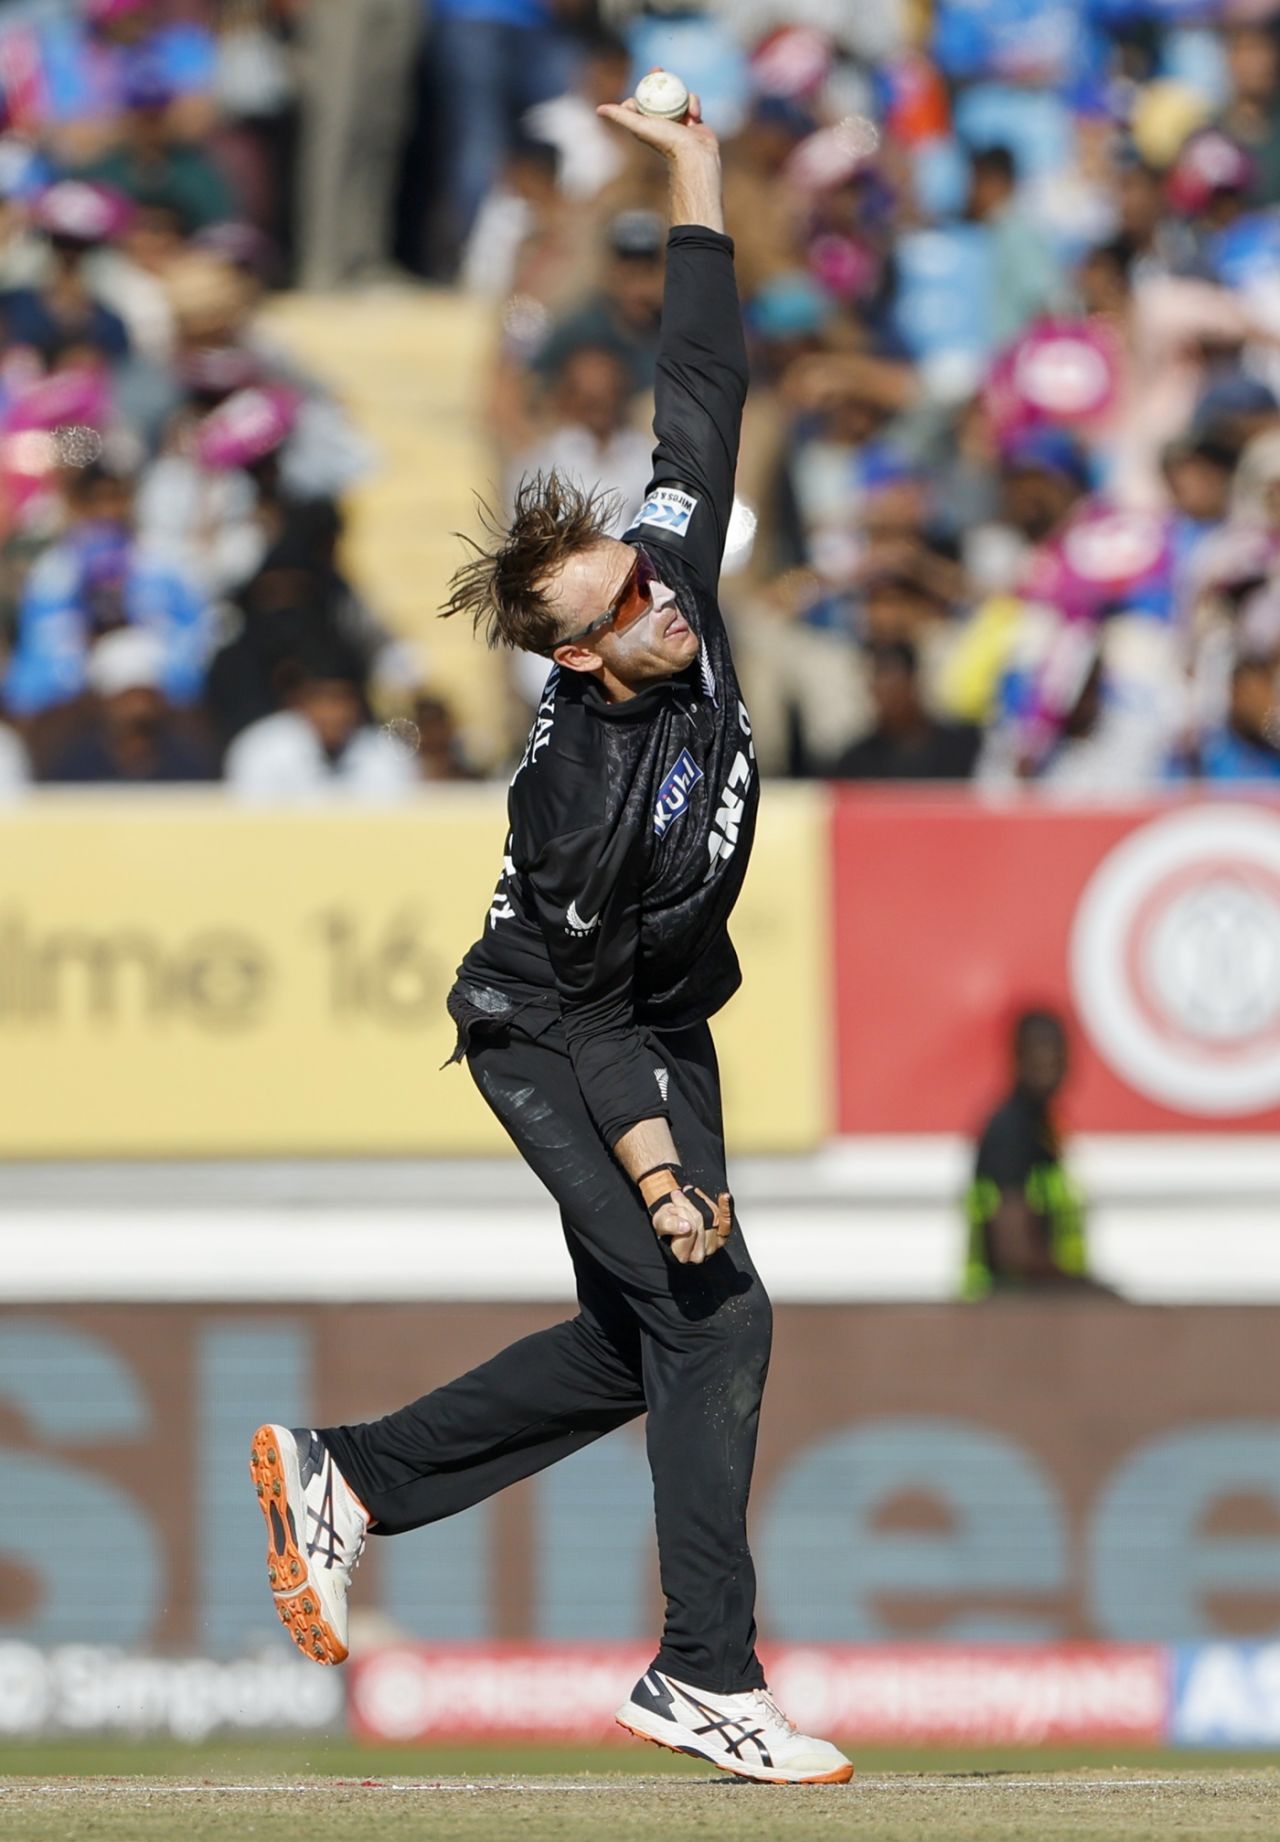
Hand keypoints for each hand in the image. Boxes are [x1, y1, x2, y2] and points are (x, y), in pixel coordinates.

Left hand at [597, 87, 719, 163]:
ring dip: (681, 94)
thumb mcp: (639, 125)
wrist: (694, 154)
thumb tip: (599, 109)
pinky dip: (694, 105)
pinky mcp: (693, 120)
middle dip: (659, 81)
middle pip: (659, 95)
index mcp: (647, 123)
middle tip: (658, 69)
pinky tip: (695, 114)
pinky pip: (692, 103)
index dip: (642, 87)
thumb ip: (620, 116)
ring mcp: (678, 120)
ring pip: (677, 96)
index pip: (641, 100)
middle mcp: (661, 122)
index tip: (647, 77)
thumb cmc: (666, 140)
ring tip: (683, 92)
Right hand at [650, 1185, 732, 1265]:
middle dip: (688, 1205)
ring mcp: (714, 1245)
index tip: (671, 1207)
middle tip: (678, 1198)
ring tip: (689, 1198)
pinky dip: (725, 1207)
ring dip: (700, 1203)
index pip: (689, 1229)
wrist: (675, 1215)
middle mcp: (700, 1254)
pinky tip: (724, 1197)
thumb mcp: (660, 1222)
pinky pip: (726, 1220)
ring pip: (712, 1217)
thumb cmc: (667, 1221)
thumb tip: (685, 1227)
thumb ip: (669, 1225)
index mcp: (683, 1255)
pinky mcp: (723, 1234)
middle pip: (700, 1221)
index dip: (680, 1213)